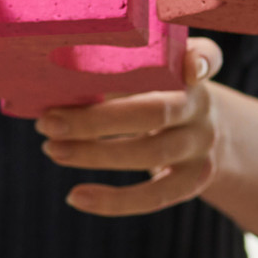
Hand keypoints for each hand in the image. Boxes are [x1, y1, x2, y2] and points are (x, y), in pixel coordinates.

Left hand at [36, 39, 223, 215]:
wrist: (209, 135)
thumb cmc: (157, 93)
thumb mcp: (153, 73)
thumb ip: (121, 67)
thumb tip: (51, 82)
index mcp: (190, 68)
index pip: (207, 56)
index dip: (202, 60)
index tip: (191, 68)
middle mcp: (201, 106)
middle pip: (155, 112)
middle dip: (97, 119)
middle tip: (48, 121)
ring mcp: (201, 145)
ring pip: (149, 153)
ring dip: (94, 154)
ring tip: (52, 149)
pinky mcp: (193, 181)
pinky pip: (154, 196)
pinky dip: (113, 201)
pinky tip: (76, 196)